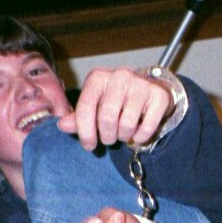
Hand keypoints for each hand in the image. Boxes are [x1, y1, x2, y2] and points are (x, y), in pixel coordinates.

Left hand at [57, 67, 172, 150]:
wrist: (150, 89)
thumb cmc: (117, 100)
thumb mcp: (96, 105)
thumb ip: (79, 117)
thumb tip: (62, 125)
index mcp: (98, 77)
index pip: (85, 108)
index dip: (85, 132)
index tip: (89, 146)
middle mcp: (119, 76)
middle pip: (107, 118)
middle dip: (107, 136)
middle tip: (109, 138)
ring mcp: (141, 85)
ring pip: (127, 125)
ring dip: (124, 137)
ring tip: (124, 133)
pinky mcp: (158, 96)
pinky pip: (147, 128)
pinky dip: (140, 138)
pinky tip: (138, 133)